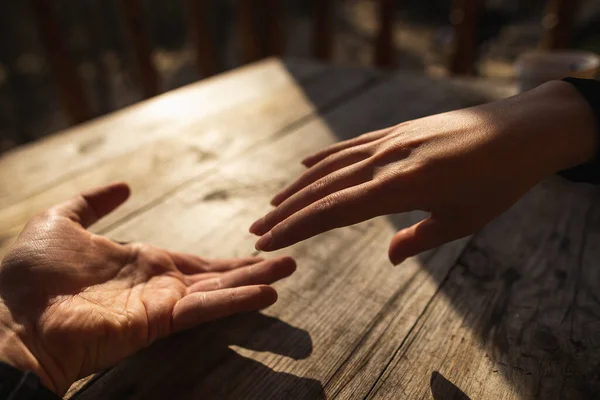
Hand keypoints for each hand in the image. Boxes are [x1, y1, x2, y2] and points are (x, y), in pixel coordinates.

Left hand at [0, 183, 295, 394]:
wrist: (11, 315)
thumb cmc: (30, 273)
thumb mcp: (62, 221)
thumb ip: (93, 203)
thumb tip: (122, 186)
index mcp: (141, 263)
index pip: (193, 262)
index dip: (223, 259)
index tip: (252, 250)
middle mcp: (158, 285)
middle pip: (216, 275)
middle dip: (252, 267)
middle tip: (288, 257)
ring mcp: (162, 304)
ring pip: (219, 290)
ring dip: (255, 280)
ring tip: (289, 268)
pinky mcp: (160, 320)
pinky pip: (206, 308)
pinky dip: (236, 300)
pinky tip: (267, 292)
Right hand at [250, 81, 595, 263]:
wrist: (521, 131)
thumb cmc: (497, 182)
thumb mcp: (462, 220)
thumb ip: (420, 238)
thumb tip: (390, 256)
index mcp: (400, 187)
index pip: (334, 211)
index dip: (298, 228)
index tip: (270, 243)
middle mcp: (386, 161)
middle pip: (323, 189)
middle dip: (287, 213)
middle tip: (257, 231)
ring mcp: (389, 141)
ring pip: (331, 166)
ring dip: (298, 187)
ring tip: (273, 205)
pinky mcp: (396, 131)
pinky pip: (351, 145)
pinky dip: (325, 157)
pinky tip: (307, 166)